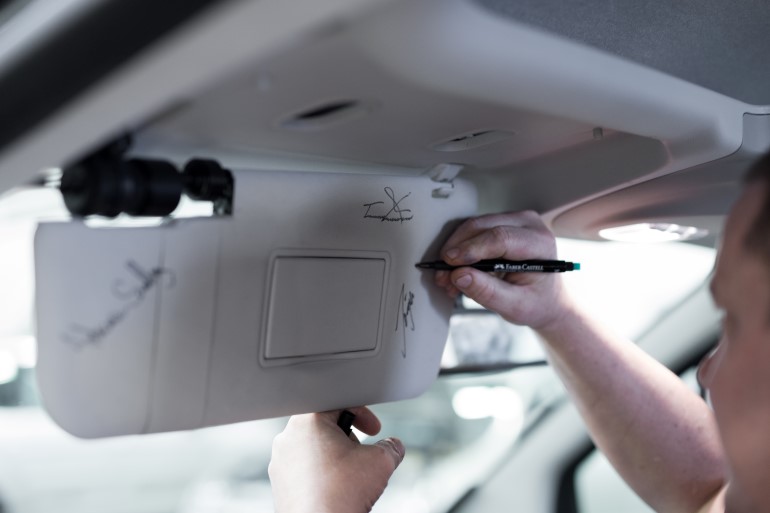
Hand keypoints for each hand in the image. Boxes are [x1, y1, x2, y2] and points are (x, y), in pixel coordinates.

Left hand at [269, 407, 404, 512]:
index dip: (363, 414)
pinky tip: (335, 489)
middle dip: (349, 437)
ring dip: (335, 457)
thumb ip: (391, 446)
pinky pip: (303, 470)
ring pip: (313, 448)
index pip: (339, 403)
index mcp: (307, 422)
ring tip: (350, 475)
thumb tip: (394, 447)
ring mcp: (280, 463)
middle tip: (362, 454)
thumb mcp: (381, 462)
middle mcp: (288, 438)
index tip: (374, 429)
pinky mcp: (279, 485)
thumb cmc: (341, 494)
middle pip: (325, 426)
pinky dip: (321, 474)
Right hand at [436, 211, 571, 329]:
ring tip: (446, 277)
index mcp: (540, 243)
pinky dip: (459, 248)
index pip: (500, 237)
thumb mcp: (515, 306)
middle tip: (442, 274)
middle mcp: (528, 224)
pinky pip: (473, 230)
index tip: (449, 264)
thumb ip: (487, 292)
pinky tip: (454, 270)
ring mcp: (514, 220)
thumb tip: (459, 276)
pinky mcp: (501, 223)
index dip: (471, 249)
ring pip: (473, 226)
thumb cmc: (537, 303)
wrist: (547, 299)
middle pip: (483, 226)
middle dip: (457, 250)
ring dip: (455, 250)